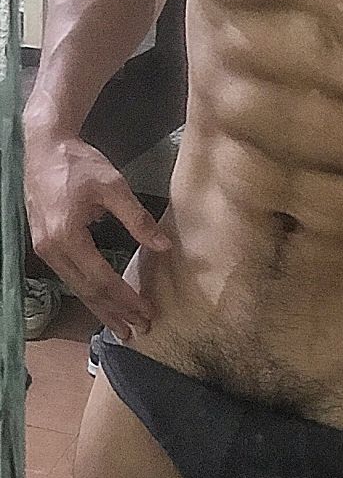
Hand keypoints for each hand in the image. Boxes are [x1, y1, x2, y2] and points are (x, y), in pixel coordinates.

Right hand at [25, 133, 170, 340]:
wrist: (43, 146)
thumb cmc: (78, 163)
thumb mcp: (114, 186)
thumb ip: (139, 218)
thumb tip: (164, 247)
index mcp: (67, 235)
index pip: (102, 279)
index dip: (126, 299)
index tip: (147, 312)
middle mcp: (52, 248)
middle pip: (87, 291)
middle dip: (114, 313)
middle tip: (139, 331)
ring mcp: (45, 248)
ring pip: (76, 288)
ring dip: (101, 308)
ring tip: (122, 327)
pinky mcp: (45, 245)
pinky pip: (69, 277)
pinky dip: (89, 293)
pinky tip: (103, 303)